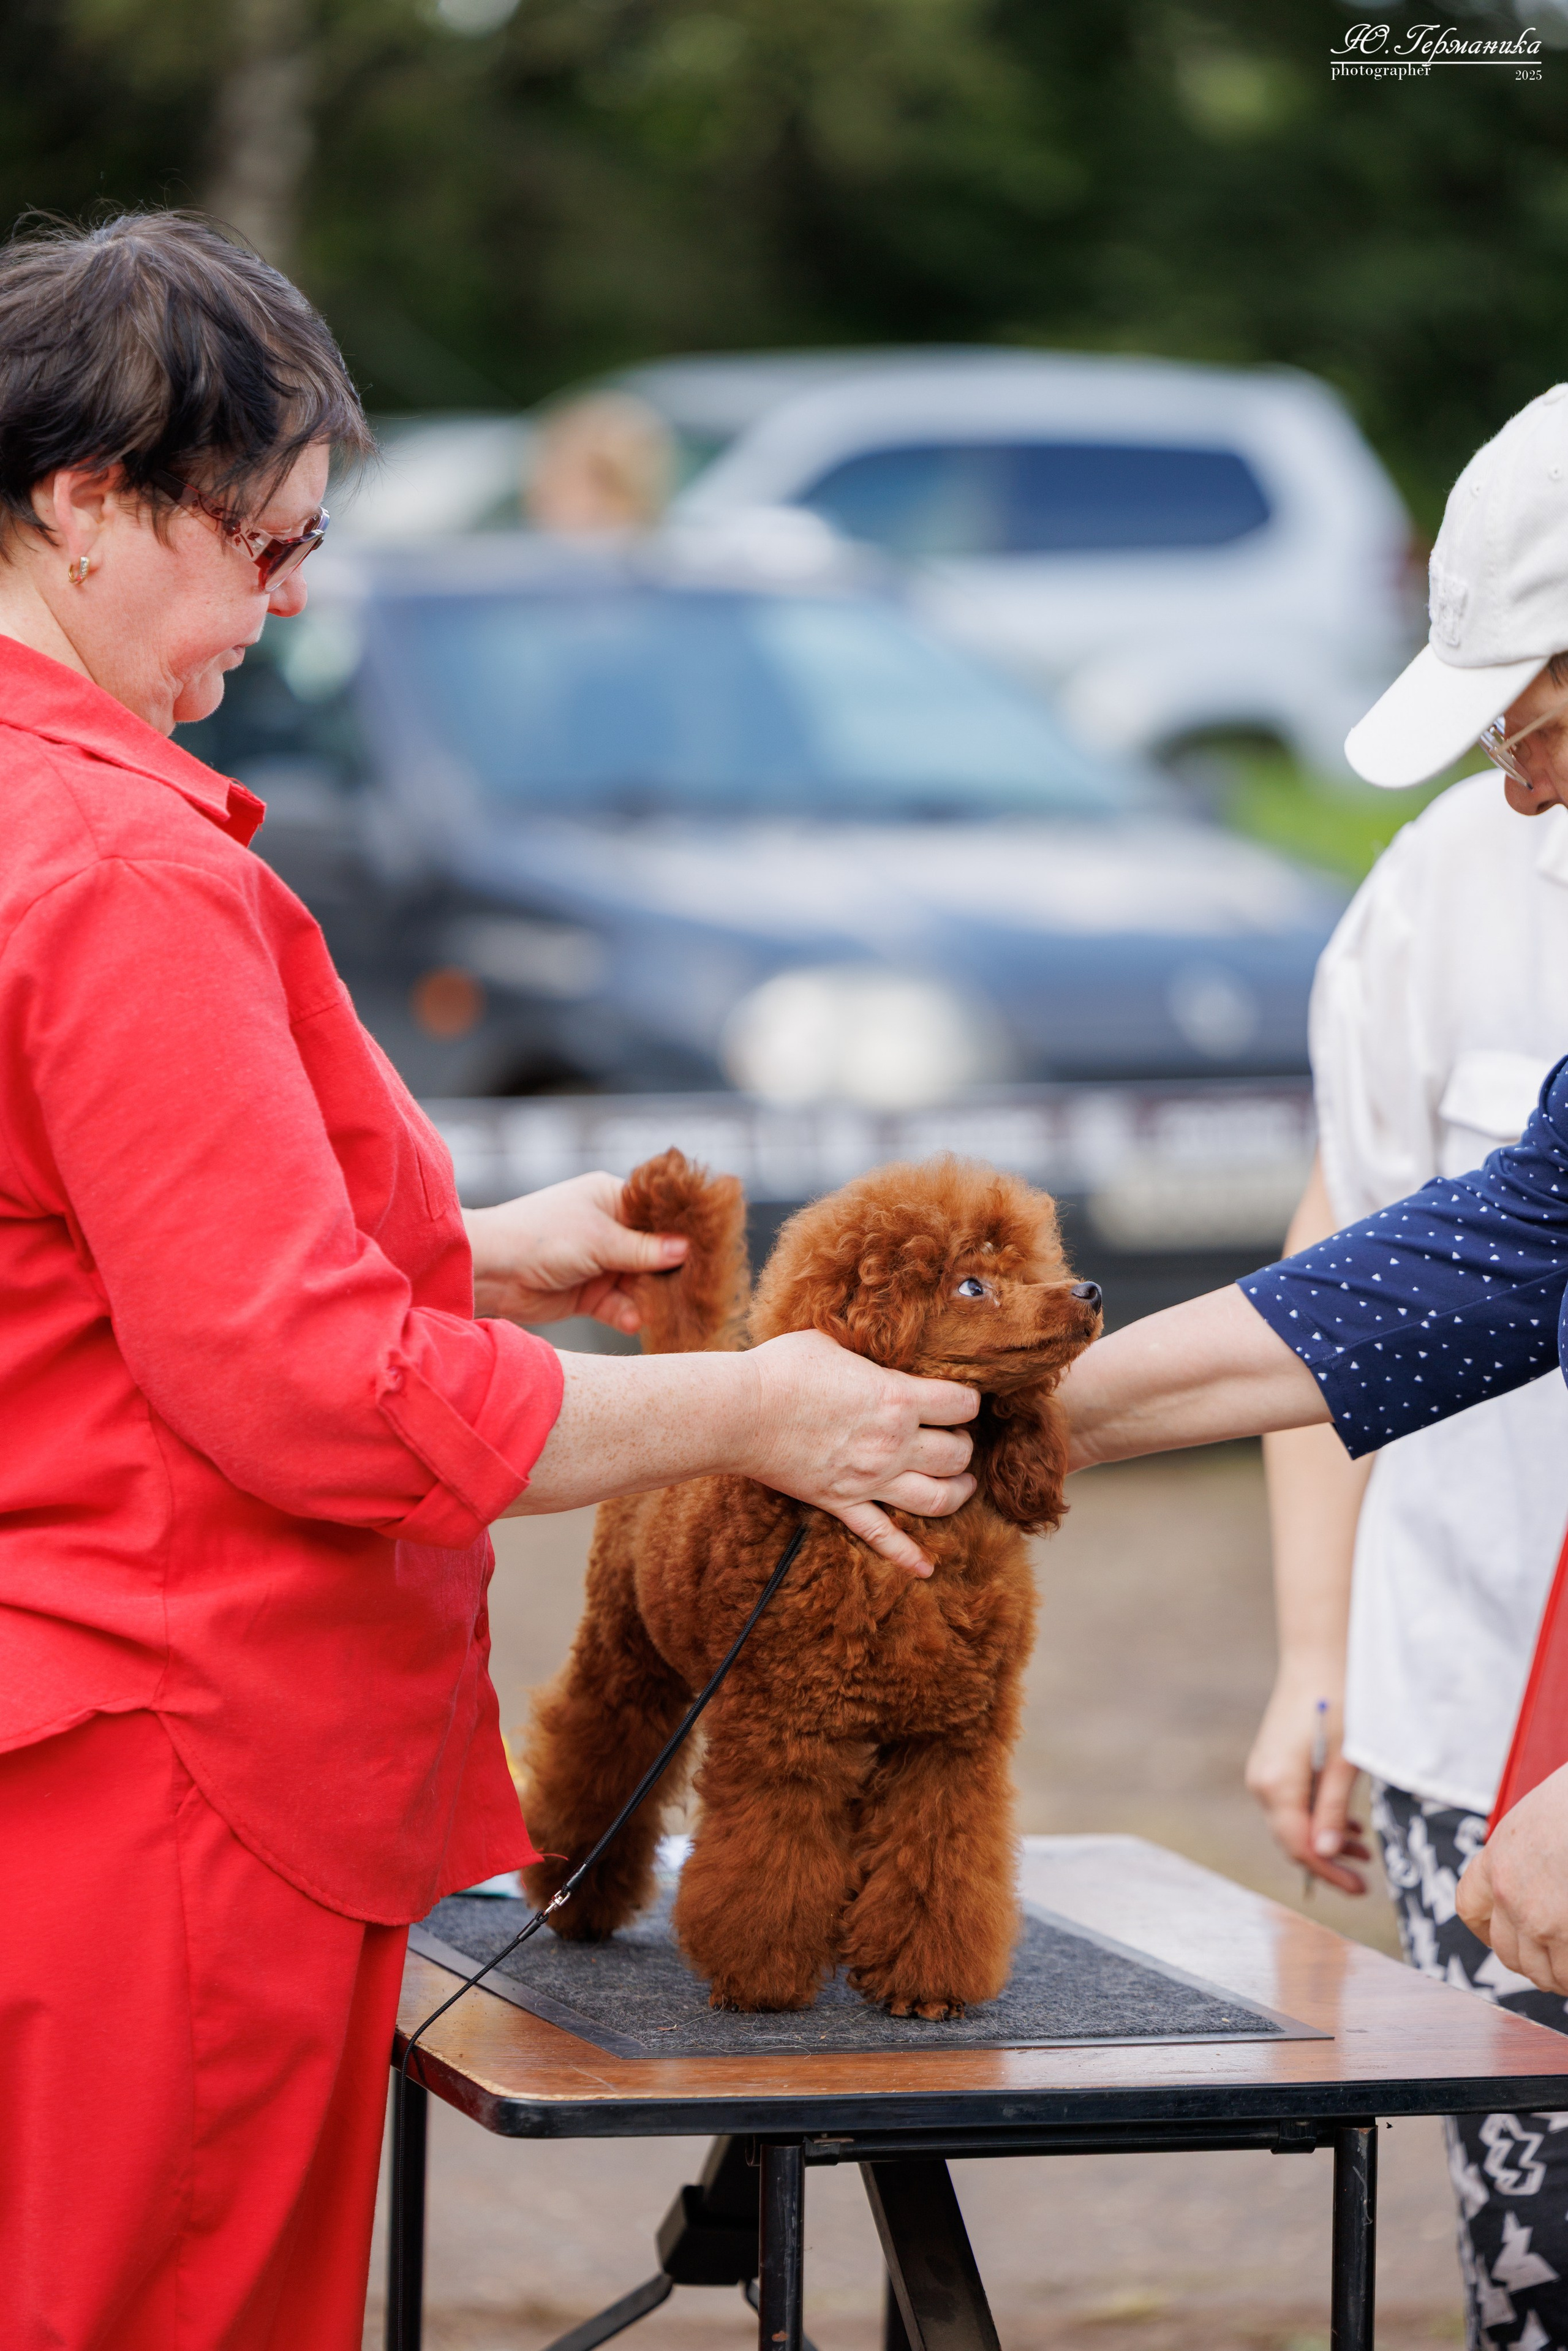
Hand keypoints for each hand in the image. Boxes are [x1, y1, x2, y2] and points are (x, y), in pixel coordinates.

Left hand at [464, 1172, 686, 1332]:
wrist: (490, 1271)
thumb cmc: (540, 1237)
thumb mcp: (599, 1239)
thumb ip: (644, 1249)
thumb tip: (687, 1249)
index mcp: (612, 1198)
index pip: (659, 1212)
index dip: (683, 1229)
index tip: (711, 1247)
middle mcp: (611, 1229)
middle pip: (656, 1252)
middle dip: (671, 1271)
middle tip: (696, 1287)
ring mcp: (601, 1263)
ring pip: (641, 1282)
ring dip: (651, 1298)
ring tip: (665, 1310)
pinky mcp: (590, 1294)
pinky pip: (621, 1305)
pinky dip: (629, 1314)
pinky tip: (632, 1320)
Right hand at [744, 1330, 977, 1574]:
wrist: (739, 1412)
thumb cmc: (782, 1369)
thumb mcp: (833, 1343)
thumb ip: (866, 1354)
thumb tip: (878, 1350)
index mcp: (897, 1399)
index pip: (961, 1404)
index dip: (969, 1400)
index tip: (960, 1399)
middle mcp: (893, 1444)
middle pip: (957, 1455)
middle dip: (965, 1445)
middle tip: (956, 1436)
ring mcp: (869, 1480)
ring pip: (937, 1499)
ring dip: (958, 1492)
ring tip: (963, 1484)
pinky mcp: (842, 1502)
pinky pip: (882, 1537)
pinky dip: (908, 1556)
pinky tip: (926, 1569)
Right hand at [1244, 1671, 1368, 1894]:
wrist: (1318, 1658)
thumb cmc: (1339, 1704)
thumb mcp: (1345, 1761)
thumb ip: (1332, 1809)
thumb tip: (1324, 1855)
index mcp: (1276, 1784)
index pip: (1299, 1846)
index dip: (1328, 1873)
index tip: (1359, 1888)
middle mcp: (1261, 1781)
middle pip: (1291, 1838)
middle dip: (1327, 1860)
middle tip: (1364, 1874)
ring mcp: (1264, 1770)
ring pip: (1292, 1821)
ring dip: (1324, 1839)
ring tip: (1362, 1848)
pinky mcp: (1273, 1761)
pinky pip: (1291, 1802)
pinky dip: (1317, 1817)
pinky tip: (1346, 1823)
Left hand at [1458, 1765, 1567, 1991]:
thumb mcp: (1533, 1823)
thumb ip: (1525, 1857)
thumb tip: (1539, 1881)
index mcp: (1497, 1860)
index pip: (1470, 1907)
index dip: (1484, 1929)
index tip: (1500, 1936)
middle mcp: (1509, 1894)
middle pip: (1506, 1951)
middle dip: (1530, 1962)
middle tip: (1553, 1962)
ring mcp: (1538, 1918)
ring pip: (1540, 1971)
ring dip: (1557, 1976)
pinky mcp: (1566, 1935)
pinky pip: (1567, 1974)